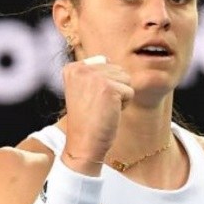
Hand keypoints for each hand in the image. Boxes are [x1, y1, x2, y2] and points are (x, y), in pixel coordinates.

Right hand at [60, 55, 132, 172]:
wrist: (83, 144)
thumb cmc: (88, 120)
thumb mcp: (85, 90)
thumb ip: (94, 73)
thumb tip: (108, 58)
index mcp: (73, 68)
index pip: (106, 64)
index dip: (105, 85)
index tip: (90, 101)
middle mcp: (80, 69)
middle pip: (118, 70)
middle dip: (115, 90)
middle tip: (98, 107)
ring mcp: (94, 77)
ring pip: (126, 80)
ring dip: (120, 97)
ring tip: (103, 110)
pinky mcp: (108, 88)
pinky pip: (130, 92)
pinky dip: (124, 105)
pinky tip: (108, 114)